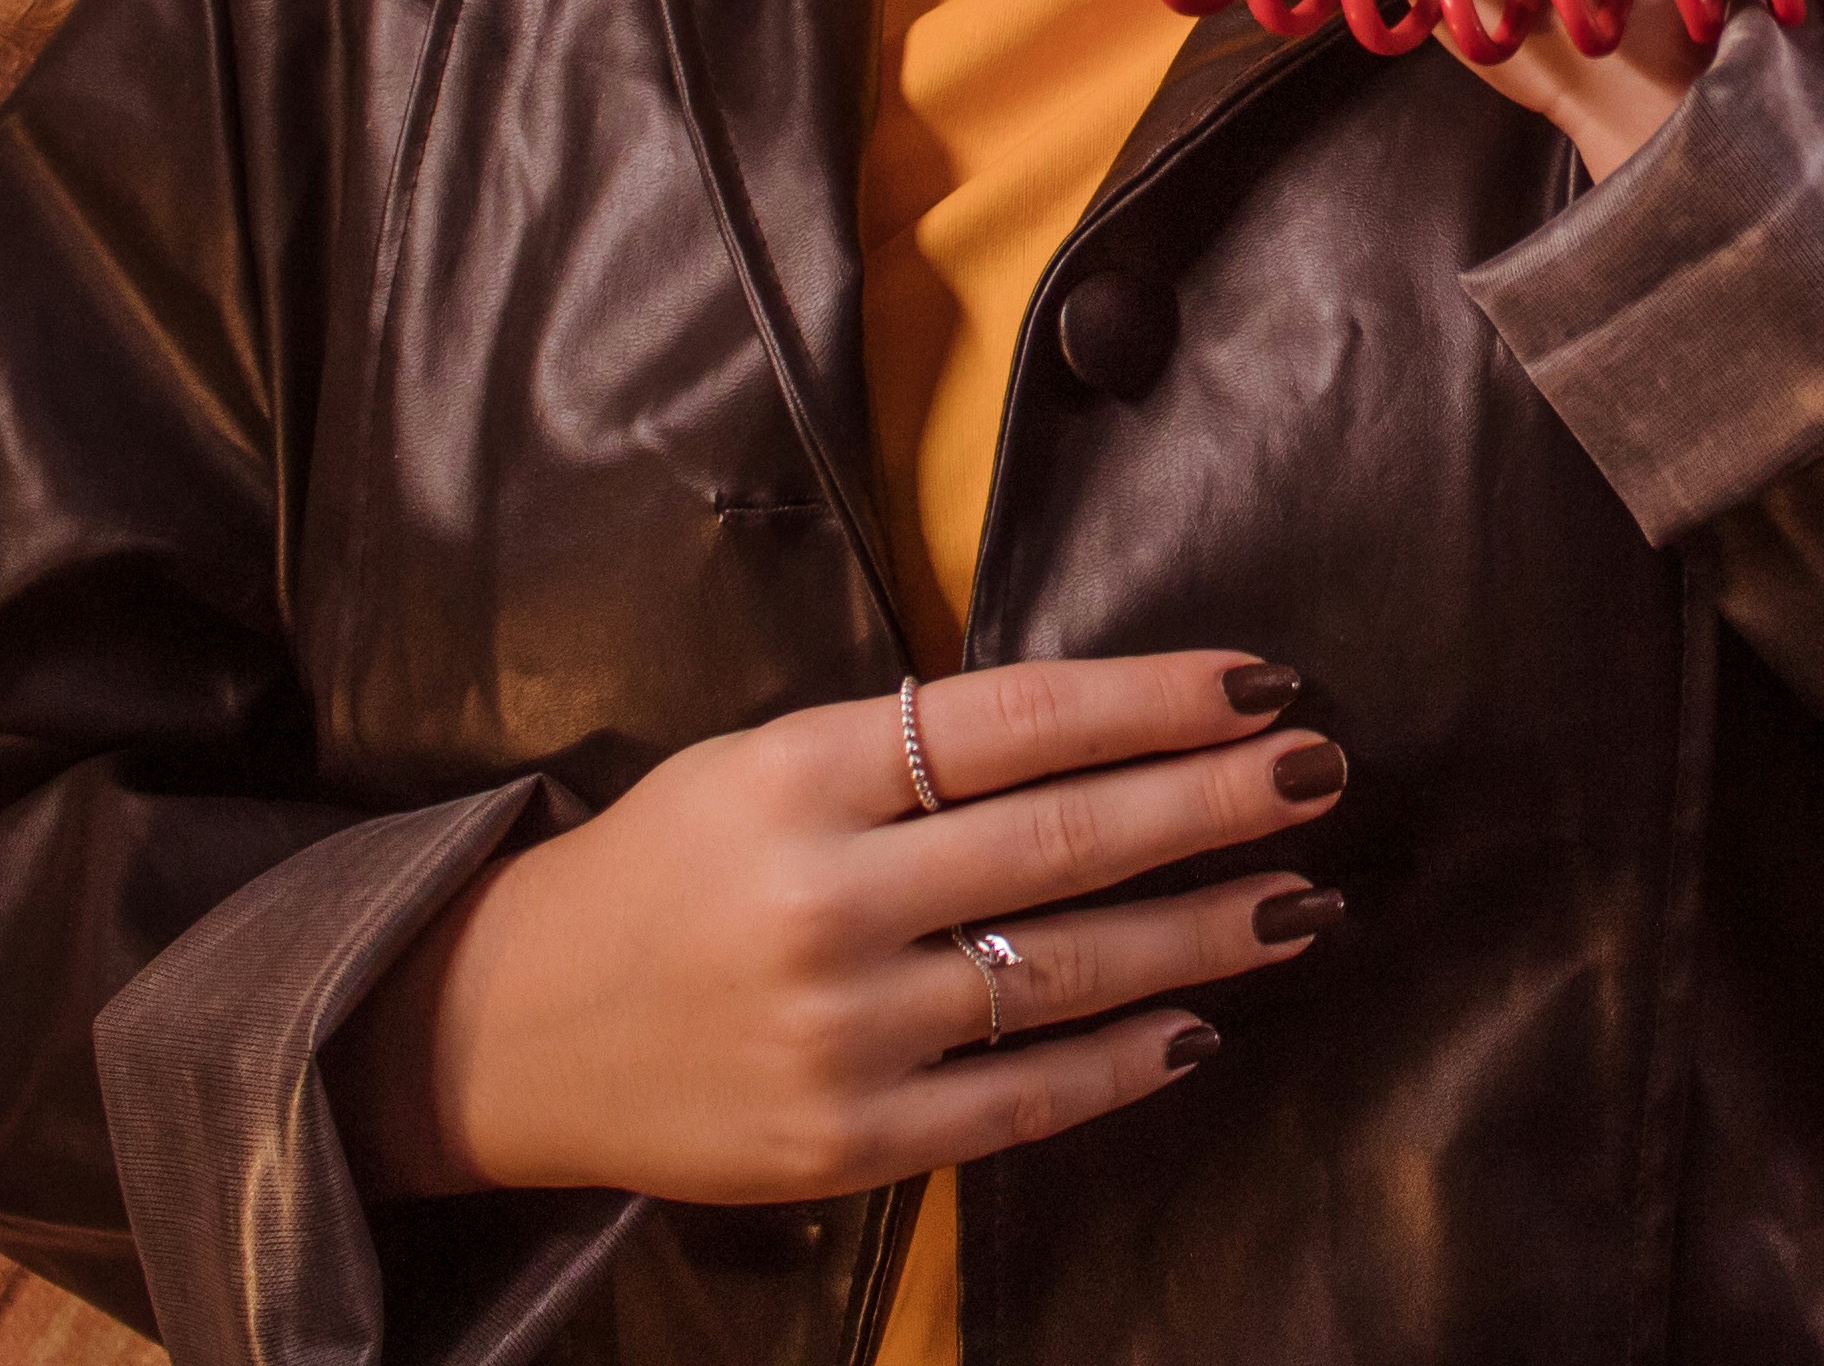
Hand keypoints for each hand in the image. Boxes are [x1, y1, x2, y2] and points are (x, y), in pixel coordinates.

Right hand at [335, 651, 1342, 1204]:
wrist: (502, 1034)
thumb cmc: (661, 871)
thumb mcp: (759, 762)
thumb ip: (905, 751)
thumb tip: (1103, 730)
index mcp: (798, 775)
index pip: (1019, 720)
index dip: (1155, 699)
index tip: (1264, 682)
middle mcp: (824, 898)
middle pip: (1065, 839)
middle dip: (1214, 803)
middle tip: (1321, 772)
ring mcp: (840, 1030)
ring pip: (1067, 970)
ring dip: (1206, 932)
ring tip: (1302, 897)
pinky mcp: (845, 1142)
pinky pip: (1023, 1098)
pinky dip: (1125, 1059)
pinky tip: (1201, 1025)